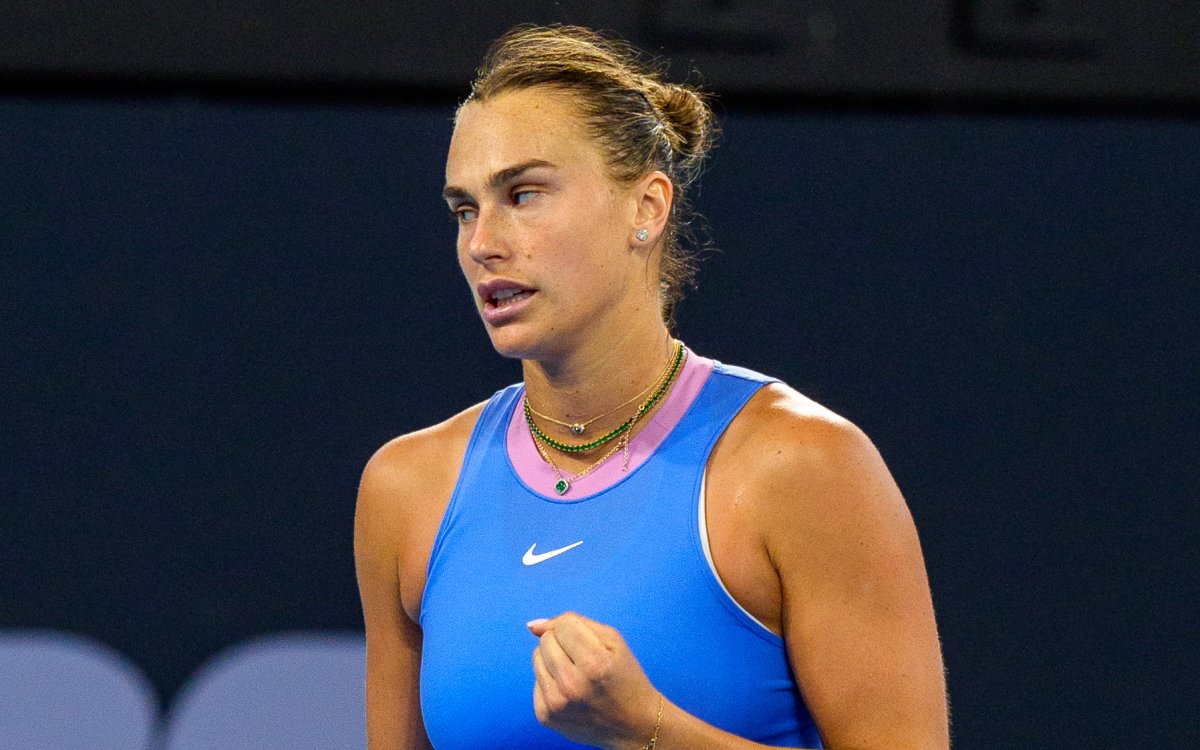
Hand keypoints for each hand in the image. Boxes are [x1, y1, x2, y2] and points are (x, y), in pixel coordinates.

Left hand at [527, 612, 660, 748]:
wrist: (633, 725)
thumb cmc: (625, 678)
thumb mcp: (613, 642)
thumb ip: (574, 622)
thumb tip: (533, 626)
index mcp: (594, 663)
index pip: (562, 625)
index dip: (575, 629)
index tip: (589, 643)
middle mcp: (572, 685)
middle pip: (546, 640)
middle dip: (562, 643)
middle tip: (583, 660)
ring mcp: (556, 703)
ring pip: (536, 658)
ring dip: (553, 661)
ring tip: (576, 675)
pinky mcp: (545, 716)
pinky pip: (535, 681)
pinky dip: (550, 681)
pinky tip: (569, 692)